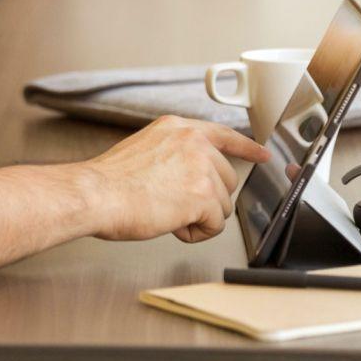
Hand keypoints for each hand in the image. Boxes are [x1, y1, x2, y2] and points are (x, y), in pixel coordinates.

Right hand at [87, 115, 268, 243]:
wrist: (97, 193)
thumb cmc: (110, 180)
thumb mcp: (145, 148)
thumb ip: (172, 154)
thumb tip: (185, 176)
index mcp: (177, 128)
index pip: (223, 134)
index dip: (247, 147)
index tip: (262, 154)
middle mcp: (193, 141)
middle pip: (226, 178)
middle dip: (206, 198)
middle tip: (174, 204)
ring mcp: (201, 166)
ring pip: (222, 205)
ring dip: (199, 216)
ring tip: (167, 213)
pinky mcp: (203, 194)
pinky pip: (215, 225)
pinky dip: (196, 233)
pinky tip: (172, 223)